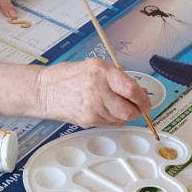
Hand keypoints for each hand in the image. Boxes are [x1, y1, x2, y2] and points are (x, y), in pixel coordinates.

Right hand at [36, 59, 150, 126]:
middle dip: (136, 110)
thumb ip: (118, 78)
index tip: (146, 101)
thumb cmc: (68, 77)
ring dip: (123, 114)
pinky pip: (110, 123)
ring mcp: (93, 109)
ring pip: (120, 119)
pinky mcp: (89, 121)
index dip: (143, 99)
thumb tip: (139, 91)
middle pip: (129, 110)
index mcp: (102, 73)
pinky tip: (104, 109)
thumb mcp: (95, 67)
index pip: (131, 90)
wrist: (45, 91)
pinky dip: (112, 119)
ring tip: (113, 104)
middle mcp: (98, 91)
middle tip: (137, 107)